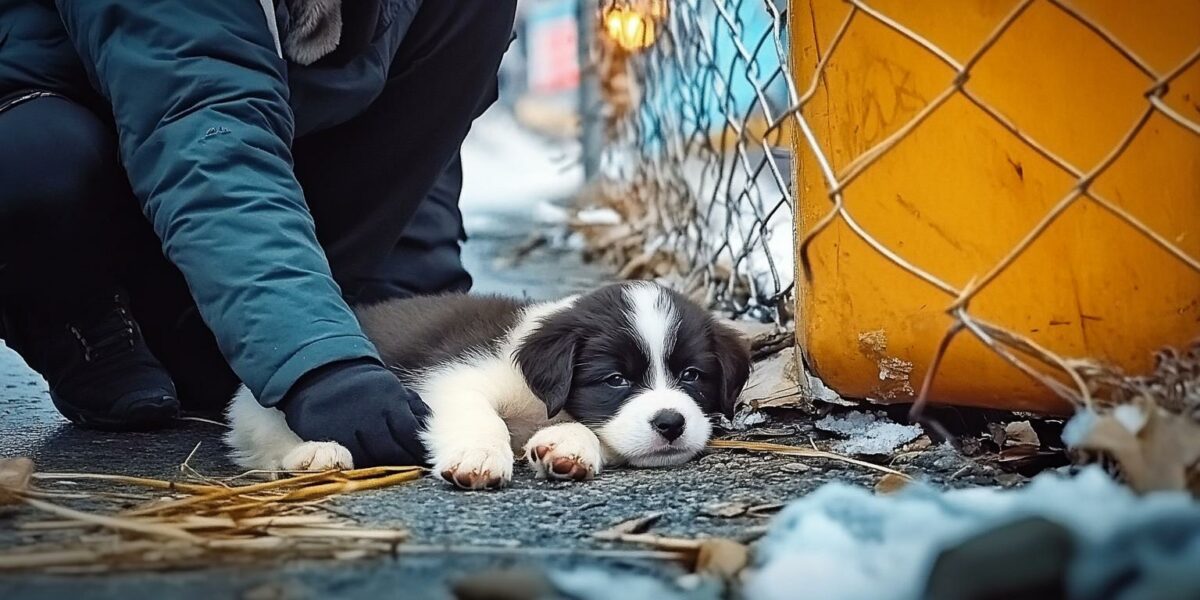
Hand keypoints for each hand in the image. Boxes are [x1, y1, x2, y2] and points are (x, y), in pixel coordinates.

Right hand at [279, 359, 430, 465]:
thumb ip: (416, 410)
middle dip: (404, 464)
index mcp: (388, 397)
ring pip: (367, 459)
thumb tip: (432, 434)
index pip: (409, 432)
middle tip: (412, 472)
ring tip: (392, 471)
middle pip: (389, 450)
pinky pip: (343, 459)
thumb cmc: (369, 387)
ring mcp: (342, 424)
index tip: (426, 461)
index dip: (419, 451)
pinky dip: (357, 465)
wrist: (325, 372)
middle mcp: (365, 411)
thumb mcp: (395, 389)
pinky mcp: (322, 434)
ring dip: (381, 467)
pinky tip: (367, 466)